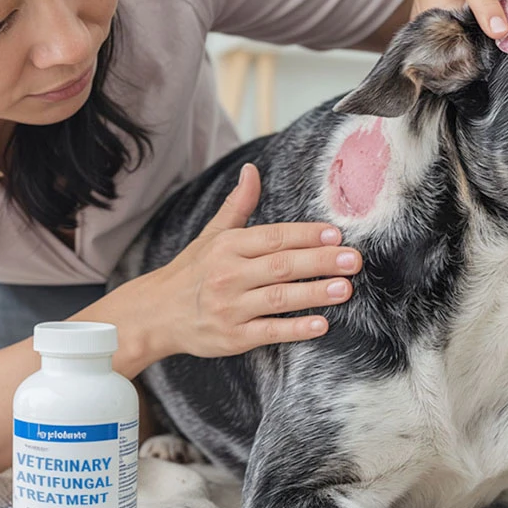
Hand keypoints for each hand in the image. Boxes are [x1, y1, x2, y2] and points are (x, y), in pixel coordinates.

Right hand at [148, 163, 359, 357]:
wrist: (154, 314)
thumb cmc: (193, 272)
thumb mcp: (212, 235)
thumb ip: (238, 205)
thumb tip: (251, 170)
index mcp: (228, 246)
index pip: (274, 237)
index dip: (306, 235)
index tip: (335, 234)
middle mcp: (228, 275)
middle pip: (281, 265)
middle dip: (320, 262)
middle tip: (353, 260)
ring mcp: (230, 307)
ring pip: (278, 298)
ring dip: (314, 293)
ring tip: (346, 288)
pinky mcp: (233, 337)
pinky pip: (269, 331)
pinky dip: (295, 329)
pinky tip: (321, 324)